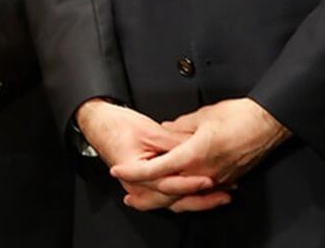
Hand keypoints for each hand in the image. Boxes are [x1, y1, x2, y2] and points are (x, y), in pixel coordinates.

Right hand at [75, 98, 228, 212]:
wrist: (99, 122)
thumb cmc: (117, 125)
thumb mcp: (149, 130)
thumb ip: (174, 143)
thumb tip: (197, 148)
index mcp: (136, 173)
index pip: (168, 184)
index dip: (190, 182)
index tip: (209, 179)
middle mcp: (138, 186)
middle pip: (174, 200)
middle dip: (201, 199)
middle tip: (225, 193)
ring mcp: (141, 188)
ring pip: (173, 202)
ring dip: (197, 201)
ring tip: (220, 196)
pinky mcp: (146, 185)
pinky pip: (168, 196)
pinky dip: (186, 196)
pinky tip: (202, 194)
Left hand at [110, 98, 290, 207]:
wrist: (268, 123)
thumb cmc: (239, 116)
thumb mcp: (202, 115)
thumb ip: (179, 126)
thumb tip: (166, 129)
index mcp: (194, 154)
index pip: (157, 169)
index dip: (135, 172)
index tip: (118, 171)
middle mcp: (204, 172)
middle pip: (168, 191)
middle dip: (146, 196)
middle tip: (129, 198)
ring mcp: (217, 178)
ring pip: (186, 196)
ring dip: (166, 198)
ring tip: (150, 199)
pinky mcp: (228, 179)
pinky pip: (202, 192)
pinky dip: (187, 195)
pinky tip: (180, 193)